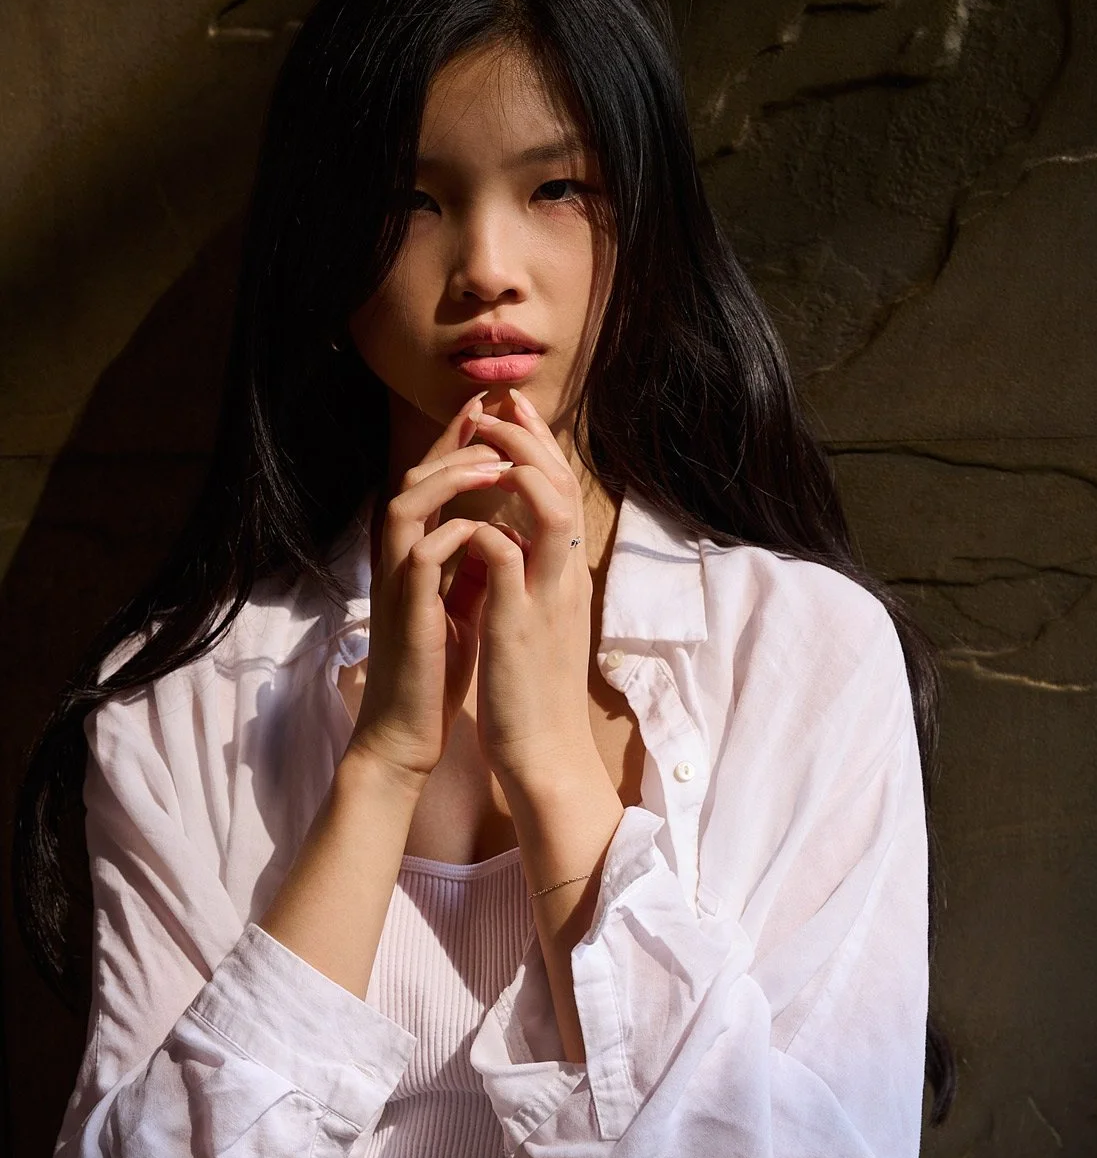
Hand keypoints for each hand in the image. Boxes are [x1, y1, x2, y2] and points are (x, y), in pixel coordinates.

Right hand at [344, 389, 511, 785]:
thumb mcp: (463, 604)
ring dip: (451, 478)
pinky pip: (420, 555)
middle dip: (455, 441)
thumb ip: (473, 566)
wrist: (409, 729)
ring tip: (493, 462)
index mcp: (417, 553)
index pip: (436, 481)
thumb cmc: (437, 669)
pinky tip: (483, 526)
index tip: (494, 408)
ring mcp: (398, 581)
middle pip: (416, 476)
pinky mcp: (407, 610)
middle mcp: (400, 558)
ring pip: (408, 503)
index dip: (462, 441)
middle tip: (491, 412)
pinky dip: (451, 534)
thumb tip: (501, 532)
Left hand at [458, 387, 596, 788]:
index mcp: (565, 579)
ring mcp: (547, 597)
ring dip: (519, 466)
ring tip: (491, 438)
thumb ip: (529, 582)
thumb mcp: (536, 626)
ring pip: (551, 509)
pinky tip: (470, 516)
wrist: (544, 753)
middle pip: (562, 487)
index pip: (561, 496)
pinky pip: (510, 556)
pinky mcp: (520, 622)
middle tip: (503, 404)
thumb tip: (511, 544)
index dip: (540, 450)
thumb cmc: (532, 695)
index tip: (517, 414)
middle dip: (532, 439)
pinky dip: (491, 527)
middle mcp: (564, 579)